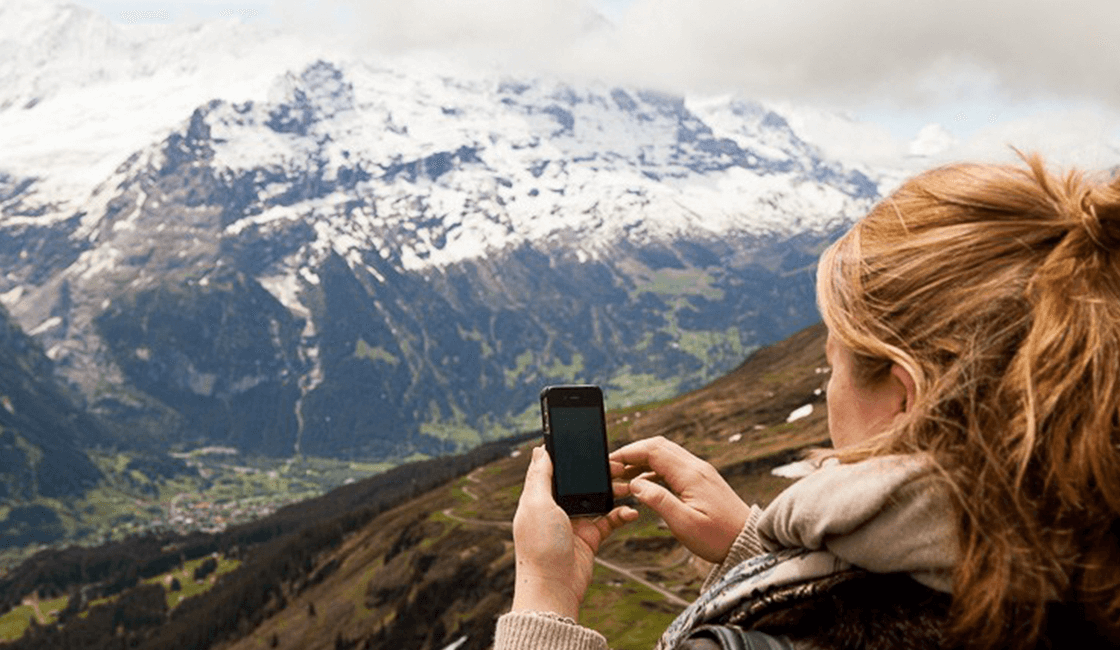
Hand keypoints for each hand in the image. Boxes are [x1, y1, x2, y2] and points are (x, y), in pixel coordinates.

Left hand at [511, 446, 638, 618]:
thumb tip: (539, 450)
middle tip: (618, 464)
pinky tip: (632, 510)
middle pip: (580, 481)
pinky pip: (609, 520)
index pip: (555, 469)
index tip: (587, 443)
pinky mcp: (589, 537)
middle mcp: (556, 508)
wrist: (554, 588)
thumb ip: (540, 476)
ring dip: (614, 490)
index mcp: (539, 497)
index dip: (569, 456)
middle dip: (599, 472)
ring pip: (598, 498)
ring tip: (630, 484)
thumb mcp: (536, 504)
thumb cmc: (540, 547)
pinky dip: (622, 514)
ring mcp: (574, 522)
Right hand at [611, 436, 750, 563]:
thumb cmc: (718, 537)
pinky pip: (674, 465)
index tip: (610, 461)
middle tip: (613, 466)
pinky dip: (655, 469)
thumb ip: (658, 501)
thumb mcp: (684, 524)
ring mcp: (700, 471)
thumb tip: (636, 484)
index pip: (653, 450)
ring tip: (624, 476)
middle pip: (658, 446)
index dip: (629, 452)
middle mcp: (696, 467)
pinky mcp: (702, 479)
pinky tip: (644, 483)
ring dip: (643, 460)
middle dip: (633, 452)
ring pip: (666, 453)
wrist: (747, 541)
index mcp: (690, 474)